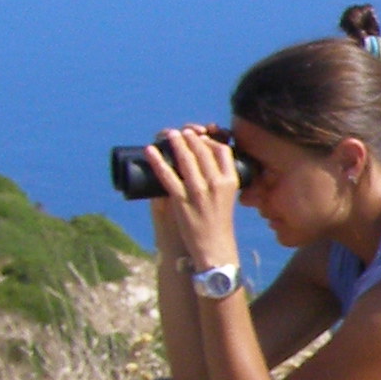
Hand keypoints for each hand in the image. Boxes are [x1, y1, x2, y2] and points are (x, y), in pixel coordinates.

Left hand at [142, 126, 241, 272]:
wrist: (214, 246)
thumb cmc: (220, 222)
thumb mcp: (228, 197)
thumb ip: (220, 180)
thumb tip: (205, 162)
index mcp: (231, 181)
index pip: (222, 150)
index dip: (209, 141)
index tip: (201, 138)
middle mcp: (216, 183)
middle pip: (202, 150)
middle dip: (190, 137)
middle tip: (182, 132)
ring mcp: (198, 191)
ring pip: (185, 158)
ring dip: (175, 142)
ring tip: (168, 135)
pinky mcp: (181, 200)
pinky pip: (166, 176)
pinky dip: (156, 161)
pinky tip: (150, 151)